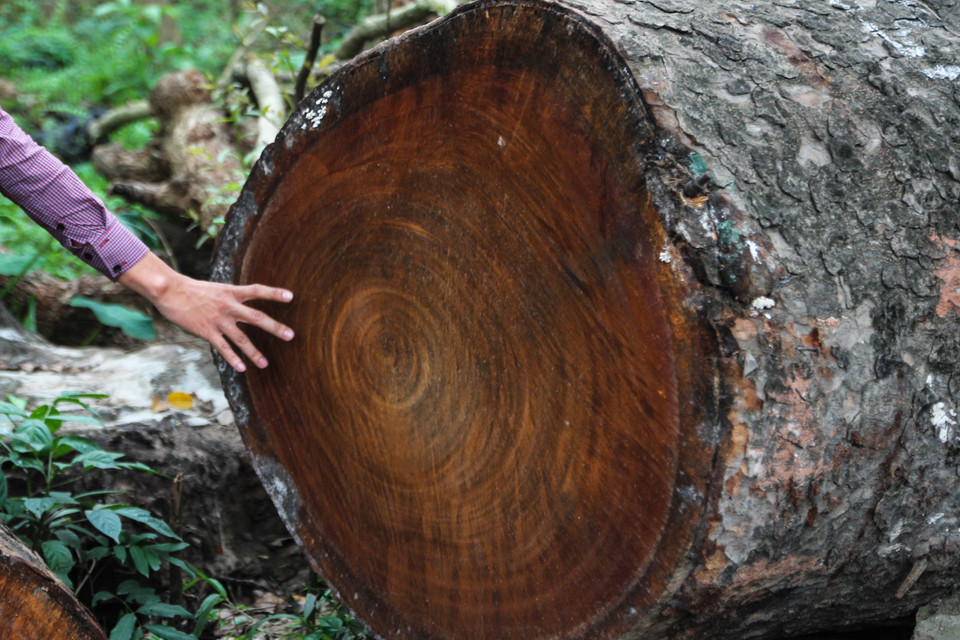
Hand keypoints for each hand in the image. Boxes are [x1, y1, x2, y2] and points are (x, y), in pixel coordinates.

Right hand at [119, 253, 293, 371]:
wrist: (170, 291)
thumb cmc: (193, 290)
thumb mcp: (217, 289)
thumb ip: (232, 297)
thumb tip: (242, 303)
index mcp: (232, 292)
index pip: (257, 290)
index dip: (274, 293)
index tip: (291, 296)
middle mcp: (229, 306)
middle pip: (257, 317)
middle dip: (275, 327)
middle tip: (291, 335)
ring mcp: (219, 319)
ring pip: (241, 338)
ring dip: (254, 353)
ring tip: (265, 364)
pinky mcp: (207, 331)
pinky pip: (223, 348)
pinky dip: (233, 358)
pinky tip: (242, 368)